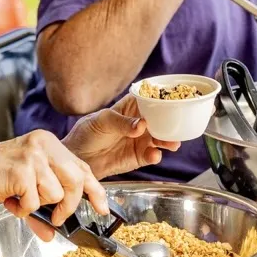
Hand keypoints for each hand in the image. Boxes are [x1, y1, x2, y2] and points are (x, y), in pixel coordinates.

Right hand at [0, 131, 107, 225]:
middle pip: (77, 180)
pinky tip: (10, 199)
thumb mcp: (25, 183)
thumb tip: (53, 231)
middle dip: (70, 205)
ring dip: (40, 206)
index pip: (81, 165)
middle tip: (57, 218)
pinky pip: (35, 202)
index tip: (102, 207)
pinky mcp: (22, 170)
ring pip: (57, 193)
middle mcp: (43, 144)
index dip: (95, 189)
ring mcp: (33, 156)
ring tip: (20, 200)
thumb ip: (45, 201)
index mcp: (47, 142)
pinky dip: (23, 209)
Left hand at [63, 94, 180, 180]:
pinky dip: (155, 155)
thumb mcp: (102, 121)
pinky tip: (154, 154)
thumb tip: (141, 125)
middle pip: (161, 120)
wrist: (78, 158)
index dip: (163, 98)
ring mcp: (141, 140)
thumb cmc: (87, 133)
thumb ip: (121, 123)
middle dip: (172, 122)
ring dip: (168, 140)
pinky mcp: (139, 157)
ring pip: (161, 138)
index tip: (175, 99)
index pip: (150, 99)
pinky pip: (152, 156)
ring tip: (172, 143)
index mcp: (131, 107)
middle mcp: (139, 123)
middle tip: (178, 126)